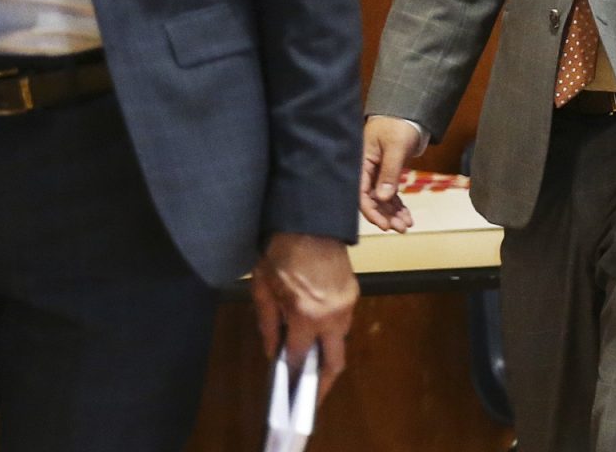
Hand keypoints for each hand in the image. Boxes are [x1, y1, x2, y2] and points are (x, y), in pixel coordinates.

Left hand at [251, 233, 357, 405]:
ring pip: (340, 340)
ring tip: (309, 361)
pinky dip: (330, 332)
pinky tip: (315, 333)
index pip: (302, 358)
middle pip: (336, 362)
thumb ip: (268, 326)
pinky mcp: (353, 292)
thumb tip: (273, 354)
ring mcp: (347, 303)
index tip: (287, 389)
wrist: (308, 219)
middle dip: (324, 383)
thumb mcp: (263, 289)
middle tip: (310, 397)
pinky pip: (343, 321)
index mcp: (307, 315)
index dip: (294, 375)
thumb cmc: (279, 251)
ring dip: (326, 352)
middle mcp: (333, 314)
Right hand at [358, 116, 422, 232]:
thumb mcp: (395, 147)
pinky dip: (397, 206)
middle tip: (400, 228)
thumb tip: (383, 198)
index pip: (360, 193)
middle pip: (371, 200)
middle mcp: (365, 170)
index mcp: (361, 163)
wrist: (407, 114)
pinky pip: (389, 194)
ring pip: (381, 200)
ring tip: (406, 225)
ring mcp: (374, 173)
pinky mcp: (384, 174)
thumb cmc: (398, 125)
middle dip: (385, 216)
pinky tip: (407, 216)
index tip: (384, 225)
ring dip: (393, 214)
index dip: (371, 212)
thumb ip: (389, 172)